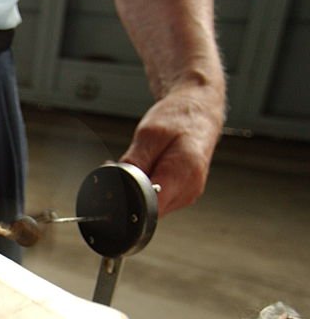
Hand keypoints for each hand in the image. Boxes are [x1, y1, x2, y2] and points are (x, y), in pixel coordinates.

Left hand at [120, 83, 224, 214]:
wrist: (200, 111)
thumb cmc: (179, 118)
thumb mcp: (149, 134)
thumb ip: (134, 162)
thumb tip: (119, 184)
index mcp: (184, 173)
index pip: (151, 206)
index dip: (130, 201)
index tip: (120, 185)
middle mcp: (189, 188)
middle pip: (150, 208)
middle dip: (133, 193)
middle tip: (132, 167)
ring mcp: (188, 193)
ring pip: (153, 206)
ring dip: (141, 191)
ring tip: (145, 164)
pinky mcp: (183, 193)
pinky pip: (160, 199)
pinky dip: (149, 189)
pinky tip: (151, 170)